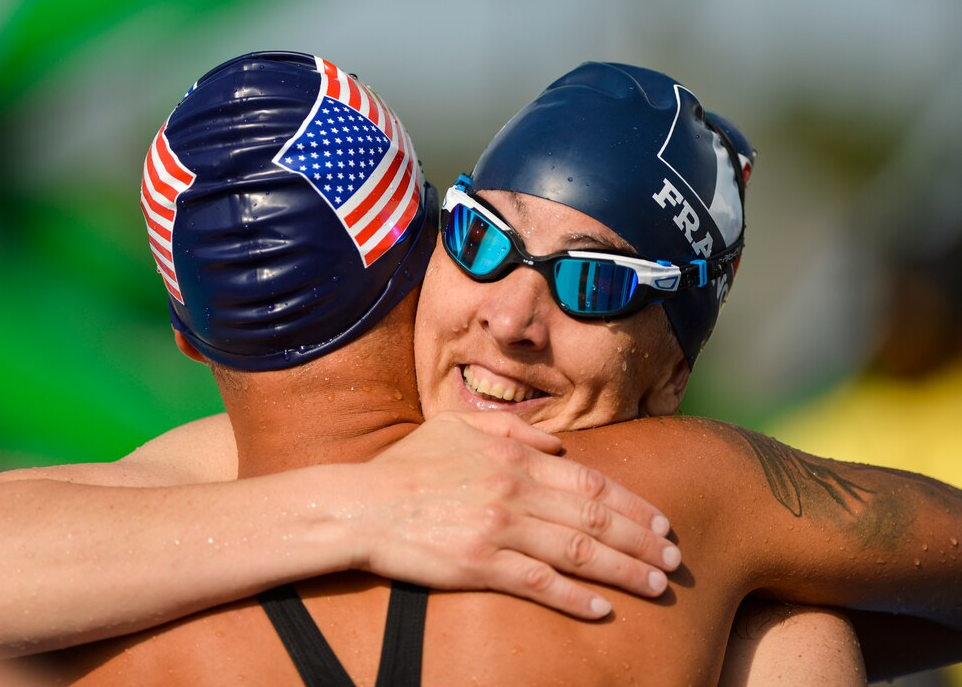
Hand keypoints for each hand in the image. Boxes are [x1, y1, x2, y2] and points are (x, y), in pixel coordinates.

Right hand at [354, 410, 680, 618]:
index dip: (631, 502)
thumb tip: (558, 446)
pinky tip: (602, 609)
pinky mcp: (479, 566)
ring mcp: (499, 530)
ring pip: (578, 552)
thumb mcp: (457, 427)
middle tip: (675, 558)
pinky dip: (574, 598)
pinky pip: (538, 584)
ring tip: (656, 585)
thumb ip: (511, 430)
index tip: (660, 521)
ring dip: (624, 571)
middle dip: (642, 540)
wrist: (362, 505)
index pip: (589, 481)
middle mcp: (515, 492)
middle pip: (595, 517)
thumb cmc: (408, 464)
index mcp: (514, 458)